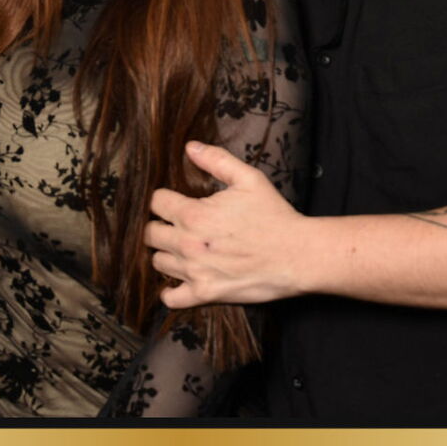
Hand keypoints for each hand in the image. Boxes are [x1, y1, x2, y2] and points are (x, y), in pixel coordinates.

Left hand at [144, 140, 310, 307]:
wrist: (297, 255)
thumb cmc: (274, 215)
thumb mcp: (249, 179)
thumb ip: (216, 160)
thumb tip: (190, 147)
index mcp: (193, 214)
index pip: (156, 202)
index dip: (165, 199)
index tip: (176, 201)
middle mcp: (187, 244)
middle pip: (150, 233)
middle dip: (160, 225)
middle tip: (177, 225)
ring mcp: (194, 271)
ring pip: (157, 262)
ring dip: (166, 254)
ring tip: (184, 249)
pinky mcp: (204, 294)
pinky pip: (171, 298)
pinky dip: (171, 291)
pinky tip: (181, 279)